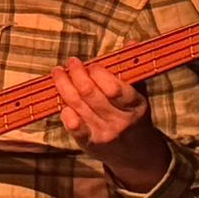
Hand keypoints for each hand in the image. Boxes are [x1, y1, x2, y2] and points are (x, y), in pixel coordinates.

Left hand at [53, 58, 168, 185]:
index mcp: (136, 105)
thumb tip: (131, 43)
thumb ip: (132, 71)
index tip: (92, 64)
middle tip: (71, 62)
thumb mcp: (140, 94)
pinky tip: (61, 100)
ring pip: (77, 105)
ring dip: (64, 86)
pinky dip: (65, 111)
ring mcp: (104, 133)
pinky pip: (73, 126)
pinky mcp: (89, 143)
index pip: (114, 88)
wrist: (137, 155)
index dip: (99, 73)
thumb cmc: (135, 116)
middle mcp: (120, 121)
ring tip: (58, 72)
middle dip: (77, 74)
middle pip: (90, 94)